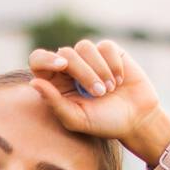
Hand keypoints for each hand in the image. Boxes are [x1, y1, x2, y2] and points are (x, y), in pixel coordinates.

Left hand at [27, 39, 162, 141]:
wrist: (136, 119)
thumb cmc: (102, 122)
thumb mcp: (77, 119)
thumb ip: (54, 102)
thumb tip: (34, 83)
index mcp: (55, 83)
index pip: (39, 60)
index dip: (46, 59)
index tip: (62, 66)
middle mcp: (69, 68)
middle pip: (66, 53)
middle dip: (83, 73)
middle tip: (99, 93)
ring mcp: (89, 58)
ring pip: (85, 46)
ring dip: (99, 69)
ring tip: (110, 89)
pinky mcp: (109, 52)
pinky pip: (105, 46)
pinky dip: (113, 64)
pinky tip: (119, 80)